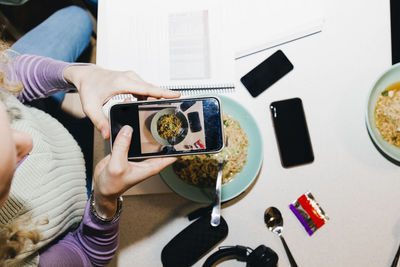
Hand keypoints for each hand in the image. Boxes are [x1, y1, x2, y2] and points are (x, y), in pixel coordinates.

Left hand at [63, 65, 180, 138]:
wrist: (85, 75)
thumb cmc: (88, 88)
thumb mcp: (91, 107)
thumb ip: (99, 122)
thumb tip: (108, 135)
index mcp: (123, 83)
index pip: (148, 88)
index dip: (163, 92)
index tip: (177, 95)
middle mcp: (130, 78)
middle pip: (152, 89)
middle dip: (164, 97)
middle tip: (174, 107)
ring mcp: (132, 77)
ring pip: (149, 89)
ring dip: (155, 98)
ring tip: (160, 110)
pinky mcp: (132, 80)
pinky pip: (145, 89)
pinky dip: (149, 96)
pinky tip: (148, 105)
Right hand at [92, 125, 176, 218]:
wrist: (101, 188)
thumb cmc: (112, 185)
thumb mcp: (117, 165)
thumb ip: (122, 146)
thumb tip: (128, 129)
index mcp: (151, 166)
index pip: (171, 155)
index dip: (179, 146)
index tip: (183, 135)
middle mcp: (146, 160)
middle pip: (159, 144)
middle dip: (163, 132)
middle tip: (166, 118)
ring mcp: (137, 155)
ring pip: (144, 139)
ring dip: (145, 130)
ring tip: (147, 115)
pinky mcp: (127, 151)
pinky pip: (131, 139)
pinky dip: (131, 132)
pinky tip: (130, 122)